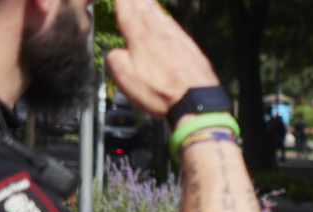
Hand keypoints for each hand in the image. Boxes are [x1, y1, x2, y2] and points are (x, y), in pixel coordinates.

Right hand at [106, 0, 219, 119]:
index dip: (122, 1)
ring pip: (161, 15)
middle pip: (144, 10)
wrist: (196, 101)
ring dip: (150, 4)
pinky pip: (175, 26)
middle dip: (135, 0)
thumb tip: (116, 52)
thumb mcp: (126, 80)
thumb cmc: (161, 94)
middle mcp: (159, 34)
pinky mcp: (190, 47)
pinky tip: (166, 18)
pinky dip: (166, 17)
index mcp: (140, 40)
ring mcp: (176, 39)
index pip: (127, 13)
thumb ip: (116, 61)